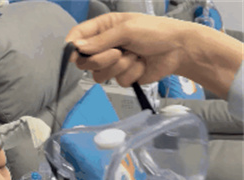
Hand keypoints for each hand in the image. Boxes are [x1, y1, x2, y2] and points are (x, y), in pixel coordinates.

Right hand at [66, 12, 188, 86]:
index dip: (72, 46)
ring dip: (119, 67)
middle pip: (85, 61)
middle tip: (118, 52)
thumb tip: (77, 48)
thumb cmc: (155, 32)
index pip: (78, 36)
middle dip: (101, 60)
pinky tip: (142, 64)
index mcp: (103, 28)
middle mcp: (105, 46)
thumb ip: (101, 41)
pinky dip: (131, 73)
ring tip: (134, 56)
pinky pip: (117, 81)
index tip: (74, 55)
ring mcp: (113, 63)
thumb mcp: (126, 30)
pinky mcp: (123, 76)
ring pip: (100, 75)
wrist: (177, 50)